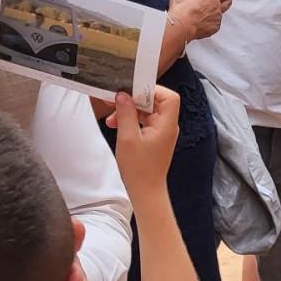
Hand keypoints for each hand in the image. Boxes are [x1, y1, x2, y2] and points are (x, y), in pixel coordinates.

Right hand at [106, 88, 180, 203]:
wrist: (145, 190)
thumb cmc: (139, 168)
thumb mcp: (128, 137)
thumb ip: (126, 113)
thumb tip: (123, 94)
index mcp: (167, 125)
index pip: (169, 97)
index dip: (152, 90)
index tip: (132, 91)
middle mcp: (167, 126)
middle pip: (155, 102)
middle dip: (134, 100)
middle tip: (115, 101)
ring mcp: (161, 132)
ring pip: (146, 112)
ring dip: (128, 111)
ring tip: (111, 119)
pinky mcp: (154, 138)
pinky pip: (143, 122)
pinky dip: (130, 121)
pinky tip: (115, 125)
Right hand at [168, 0, 224, 40]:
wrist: (182, 24)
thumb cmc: (181, 6)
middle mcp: (216, 3)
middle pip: (220, 0)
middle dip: (214, 1)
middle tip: (205, 4)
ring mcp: (217, 15)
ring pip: (219, 12)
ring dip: (213, 12)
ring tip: (202, 14)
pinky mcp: (216, 26)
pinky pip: (215, 23)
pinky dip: (210, 23)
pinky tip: (202, 23)